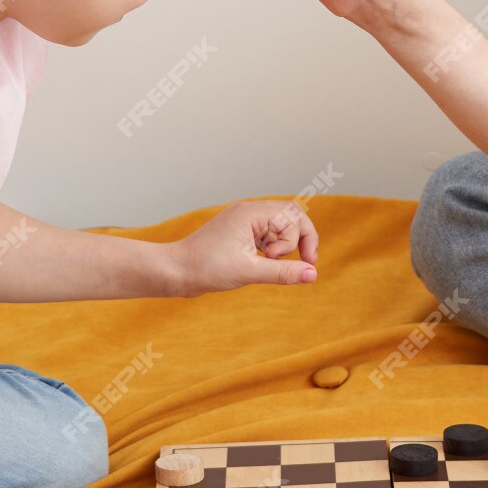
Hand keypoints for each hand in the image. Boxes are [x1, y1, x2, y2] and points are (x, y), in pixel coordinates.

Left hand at [166, 198, 319, 295]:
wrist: (174, 271)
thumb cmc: (205, 269)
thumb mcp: (248, 272)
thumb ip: (283, 272)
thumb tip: (313, 275)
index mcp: (251, 213)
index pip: (293, 217)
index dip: (296, 240)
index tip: (277, 260)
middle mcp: (249, 212)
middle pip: (291, 216)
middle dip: (301, 238)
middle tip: (306, 262)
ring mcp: (244, 222)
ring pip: (281, 225)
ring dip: (287, 244)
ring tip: (276, 263)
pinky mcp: (240, 233)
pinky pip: (268, 234)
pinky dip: (275, 247)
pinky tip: (267, 262)